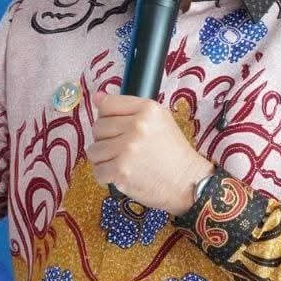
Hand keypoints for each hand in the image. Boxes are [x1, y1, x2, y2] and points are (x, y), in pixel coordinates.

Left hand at [88, 93, 213, 215]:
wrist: (187, 182)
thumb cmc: (173, 152)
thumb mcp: (159, 119)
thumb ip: (129, 107)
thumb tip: (97, 98)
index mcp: (147, 110)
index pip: (107, 104)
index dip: (106, 116)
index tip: (112, 124)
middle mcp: (136, 127)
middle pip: (98, 127)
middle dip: (105, 139)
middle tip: (122, 148)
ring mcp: (127, 149)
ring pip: (93, 150)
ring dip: (103, 158)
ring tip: (120, 161)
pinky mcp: (121, 171)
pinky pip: (97, 170)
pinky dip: (106, 175)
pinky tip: (120, 174)